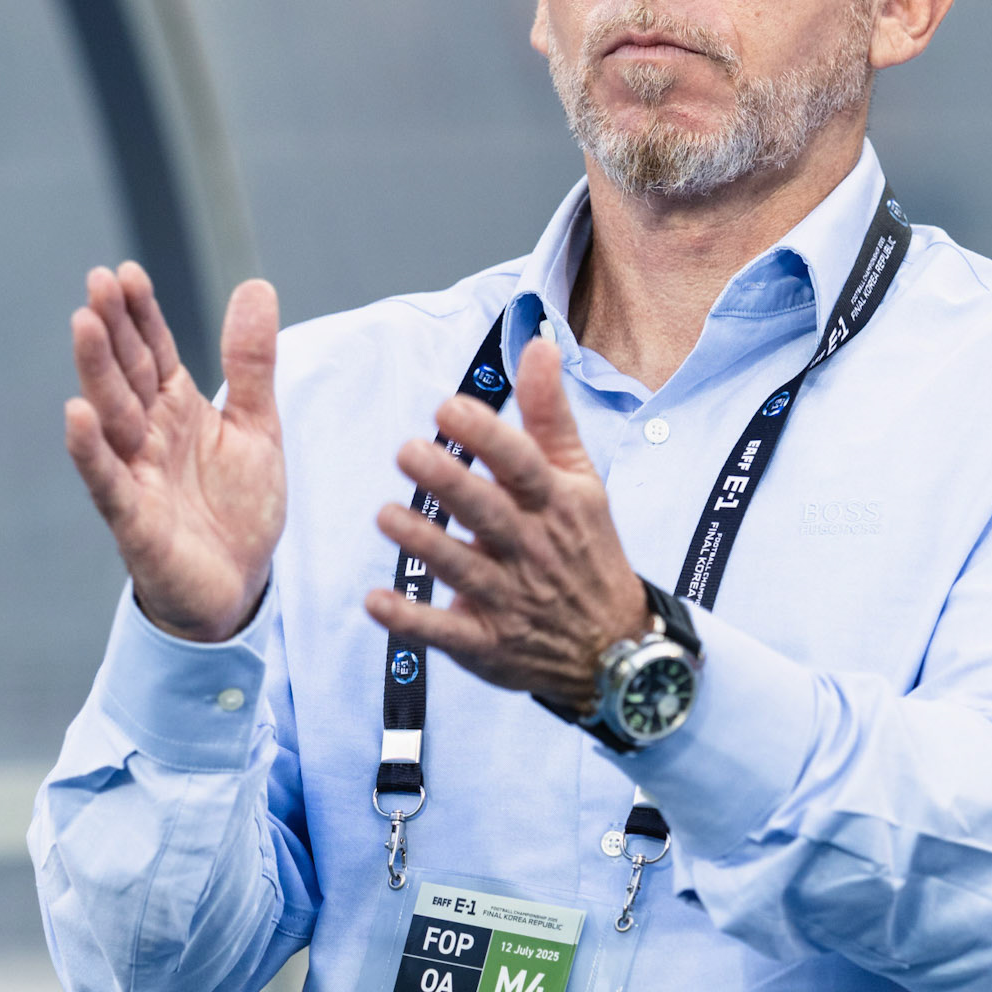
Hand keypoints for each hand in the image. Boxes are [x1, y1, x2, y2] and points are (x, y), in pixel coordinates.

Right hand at [65, 262, 284, 641]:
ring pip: (112, 417)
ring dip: (96, 372)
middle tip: (97, 281)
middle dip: (112, 330)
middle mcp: (149, 436)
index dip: (141, 314)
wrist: (239, 586)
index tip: (127, 271)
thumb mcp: (256, 426)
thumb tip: (257, 284)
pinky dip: (91, 450)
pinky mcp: (136, 520)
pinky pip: (109, 482)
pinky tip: (76, 415)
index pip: (153, 351)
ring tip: (84, 323)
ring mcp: (138, 475)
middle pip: (126, 374)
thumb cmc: (238, 507)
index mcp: (177, 409)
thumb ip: (251, 362)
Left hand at [366, 339, 648, 707]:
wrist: (614, 647)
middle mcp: (533, 549)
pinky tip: (376, 602)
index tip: (449, 407)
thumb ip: (550, 415)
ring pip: (463, 569)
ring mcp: (510, 599)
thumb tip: (539, 344)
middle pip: (489, 512)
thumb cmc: (585, 548)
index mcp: (556, 504)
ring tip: (387, 515)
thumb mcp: (581, 480)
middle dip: (450, 483)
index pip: (524, 464)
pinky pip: (445, 632)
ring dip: (424, 544)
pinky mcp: (488, 644)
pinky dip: (411, 621)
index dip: (487, 436)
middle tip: (407, 451)